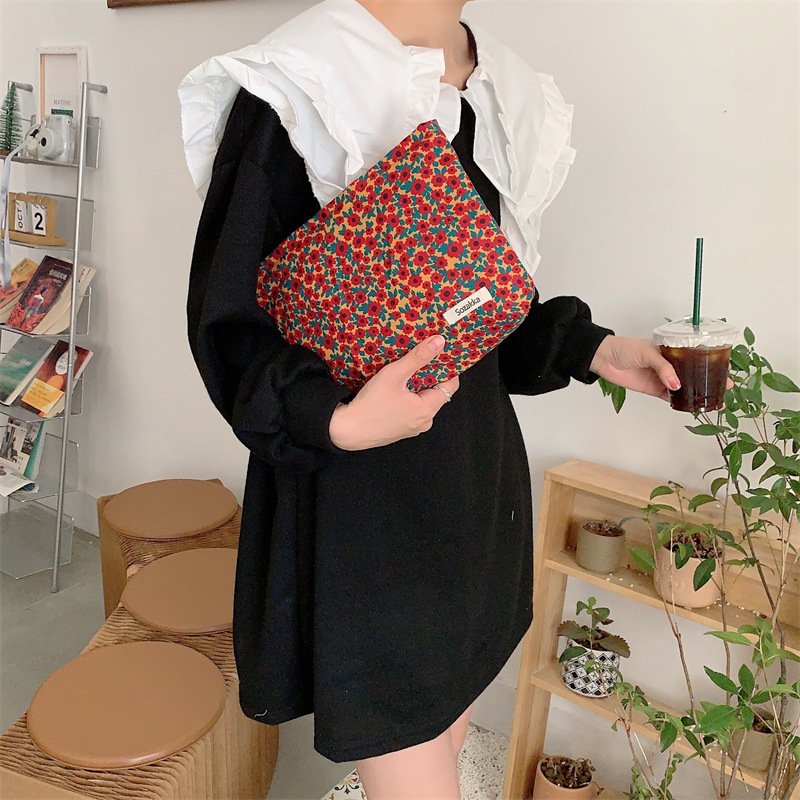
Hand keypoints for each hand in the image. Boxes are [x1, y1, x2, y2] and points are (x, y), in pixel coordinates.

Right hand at [329, 334, 458, 449]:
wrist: (347, 431)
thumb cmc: (370, 405)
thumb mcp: (394, 375)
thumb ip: (417, 357)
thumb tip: (438, 342)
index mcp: (427, 410)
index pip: (451, 385)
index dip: (448, 368)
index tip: (441, 355)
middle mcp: (424, 422)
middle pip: (437, 393)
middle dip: (430, 376)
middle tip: (420, 360)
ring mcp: (413, 428)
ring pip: (423, 401)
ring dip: (417, 387)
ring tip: (405, 373)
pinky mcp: (402, 430)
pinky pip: (412, 410)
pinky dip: (408, 398)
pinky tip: (395, 390)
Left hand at [589, 335, 733, 401]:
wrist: (604, 359)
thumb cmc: (624, 348)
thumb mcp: (647, 352)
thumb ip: (663, 367)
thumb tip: (677, 384)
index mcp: (671, 350)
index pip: (695, 354)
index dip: (710, 360)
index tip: (725, 366)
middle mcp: (669, 364)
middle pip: (693, 372)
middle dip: (709, 378)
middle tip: (726, 385)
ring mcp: (662, 377)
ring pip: (684, 386)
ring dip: (697, 392)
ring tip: (713, 398)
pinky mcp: (653, 389)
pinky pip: (669, 397)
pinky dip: (680, 401)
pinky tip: (691, 405)